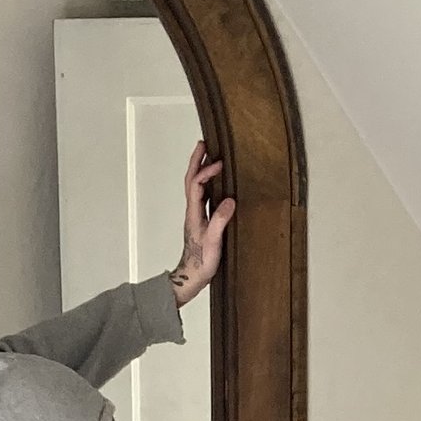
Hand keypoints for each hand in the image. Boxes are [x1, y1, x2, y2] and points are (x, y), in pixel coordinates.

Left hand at [171, 139, 234, 304]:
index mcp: (194, 213)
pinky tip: (215, 183)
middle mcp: (193, 211)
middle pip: (191, 180)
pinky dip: (207, 184)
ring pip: (195, 186)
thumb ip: (220, 220)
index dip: (206, 170)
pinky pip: (202, 196)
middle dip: (196, 161)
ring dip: (200, 170)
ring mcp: (196, 215)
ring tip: (209, 156)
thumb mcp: (214, 241)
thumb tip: (229, 200)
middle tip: (203, 144)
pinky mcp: (201, 221)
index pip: (196, 184)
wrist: (192, 276)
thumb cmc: (201, 262)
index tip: (219, 163)